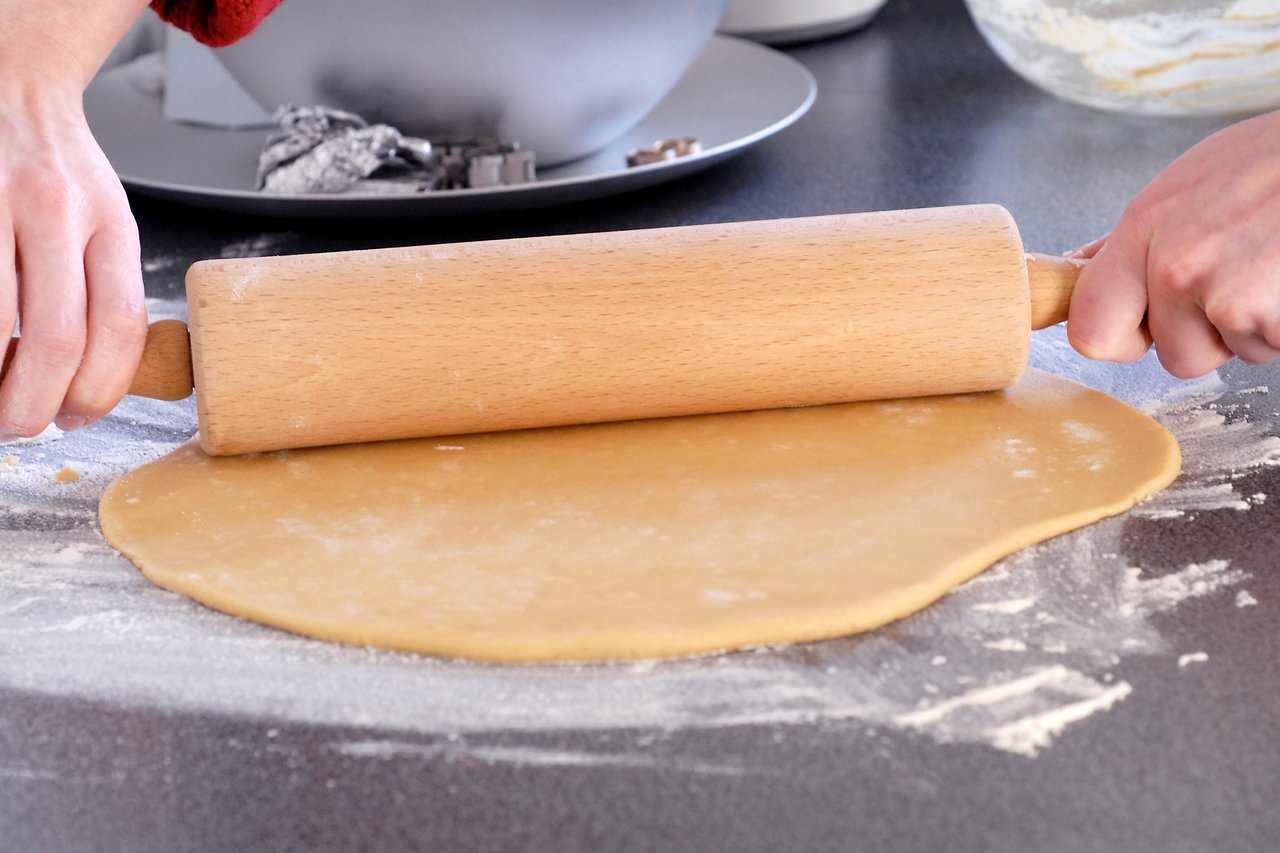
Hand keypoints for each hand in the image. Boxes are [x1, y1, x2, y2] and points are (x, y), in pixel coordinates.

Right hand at [0, 1, 152, 439]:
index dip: (100, 390)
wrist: (13, 88)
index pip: (119, 327)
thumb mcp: (107, 222)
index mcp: (110, 224)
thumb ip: (106, 290)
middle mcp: (56, 212)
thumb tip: (98, 385)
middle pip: (57, 337)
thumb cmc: (59, 173)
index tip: (79, 418)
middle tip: (22, 427)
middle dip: (37, 404)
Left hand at [1067, 109, 1279, 377]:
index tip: (1143, 327)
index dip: (1121, 338)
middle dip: (1209, 336)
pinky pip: (1275, 346)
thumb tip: (1080, 265)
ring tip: (1277, 263)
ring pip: (1233, 352)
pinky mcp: (1274, 318)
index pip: (1090, 329)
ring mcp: (1227, 295)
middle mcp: (1176, 265)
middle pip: (1173, 356)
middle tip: (1245, 278)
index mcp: (1146, 228)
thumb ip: (1134, 237)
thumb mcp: (1193, 180)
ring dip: (1258, 324)